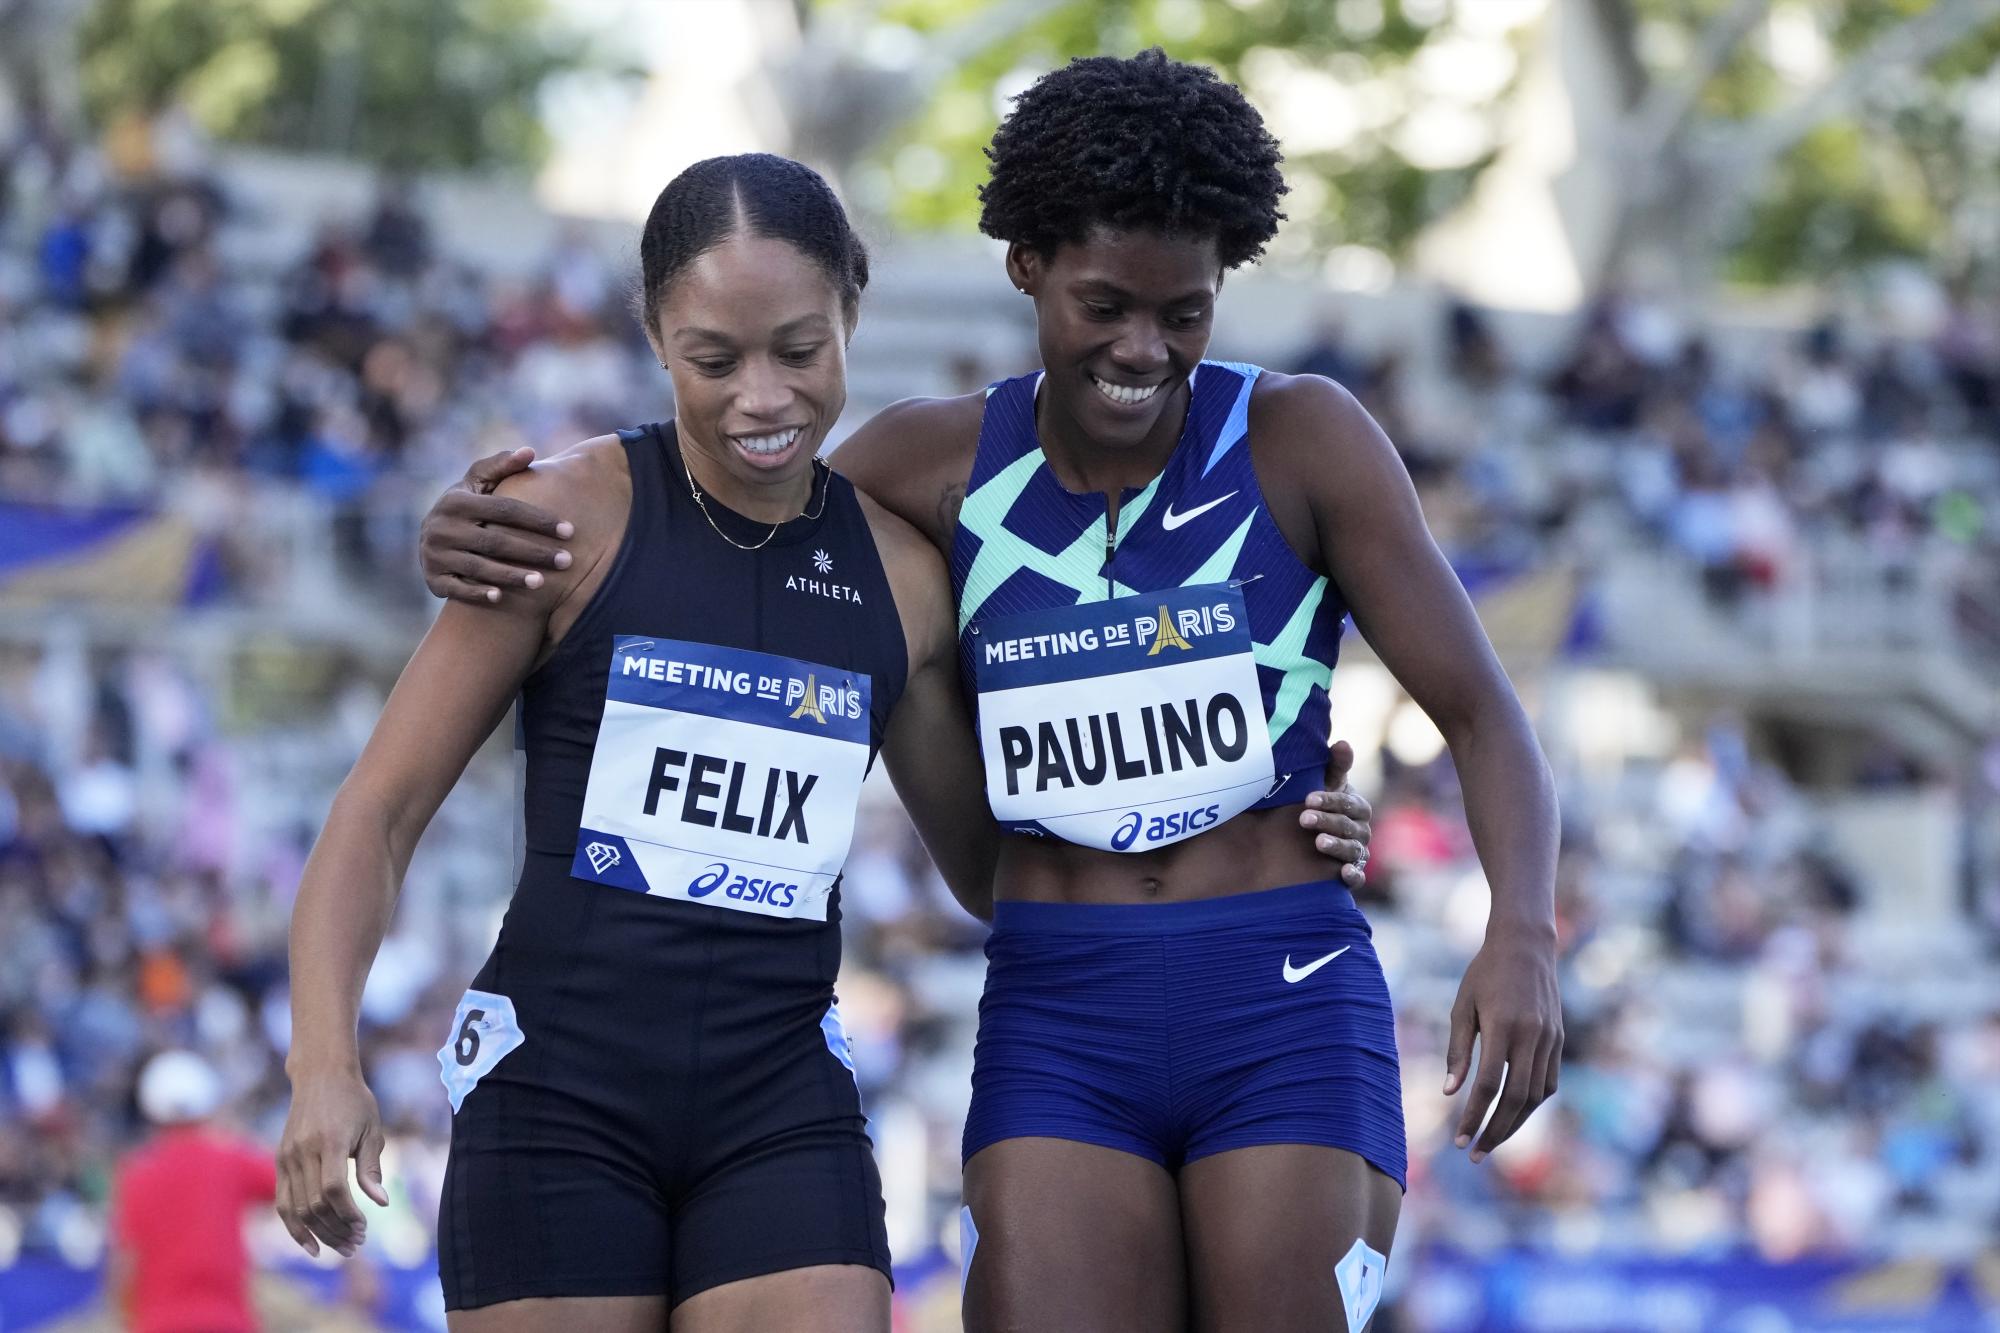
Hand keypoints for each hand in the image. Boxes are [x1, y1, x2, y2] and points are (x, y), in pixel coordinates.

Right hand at [276, 1070, 389, 1257]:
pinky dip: (294, 1226)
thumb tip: (381, 1203)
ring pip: (296, 1208)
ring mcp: (287, 1157)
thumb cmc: (354, 1101)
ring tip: (341, 1248)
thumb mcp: (372, 1129)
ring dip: (318, 1234)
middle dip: (336, 1230)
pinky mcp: (280, 1160)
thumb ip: (372, 1167)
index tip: (364, 1228)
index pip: (333, 1189)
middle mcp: (304, 1151)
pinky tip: (311, 1245)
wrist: (320, 1075)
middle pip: (314, 1204)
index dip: (348, 1213)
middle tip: (356, 1245)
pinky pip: (282, 1201)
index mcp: (330, 1141)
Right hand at [420, 447, 574, 603]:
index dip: (539, 520)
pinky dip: (477, 594)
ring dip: (512, 576)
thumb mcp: (477, 482)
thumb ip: (502, 466)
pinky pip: (457, 590)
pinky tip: (501, 597)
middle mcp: (442, 528)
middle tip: (567, 561)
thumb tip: (530, 451)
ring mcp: (436, 555)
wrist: (431, 537)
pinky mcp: (433, 580)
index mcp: (456, 502)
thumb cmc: (467, 505)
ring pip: (479, 568)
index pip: (506, 510)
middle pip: (496, 542)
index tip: (570, 530)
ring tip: (543, 582)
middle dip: (534, 552)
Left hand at [1300, 739, 1373, 888]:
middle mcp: (1362, 830)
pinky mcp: (1354, 873)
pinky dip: (1353, 876)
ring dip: (1337, 846)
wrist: (1307, 841)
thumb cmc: (1320, 805)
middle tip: (1304, 818)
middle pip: (1349, 826)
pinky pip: (1359, 876)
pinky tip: (1343, 873)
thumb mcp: (1326, 784)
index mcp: (1357, 807)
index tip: (1308, 799)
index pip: (1348, 803)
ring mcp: (1358, 853)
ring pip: (1353, 850)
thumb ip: (1335, 765)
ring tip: (1319, 843)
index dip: (1330, 800)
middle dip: (1327, 821)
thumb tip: (1342, 743)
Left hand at [1444, 924, 1561, 1162]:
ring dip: (1514, 1124)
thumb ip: (1458, 1050)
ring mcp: (1550, 1040)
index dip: (1474, 1117)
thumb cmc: (1484, 974)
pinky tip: (1514, 1115)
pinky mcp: (1558, 1041)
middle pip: (1516, 1100)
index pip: (1489, 1086)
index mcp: (1503, 1027)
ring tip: (1490, 1141)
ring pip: (1536, 1097)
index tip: (1459, 1140)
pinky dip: (1532, 1104)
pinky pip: (1548, 1083)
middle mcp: (1531, 1037)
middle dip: (1495, 1132)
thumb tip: (1450, 1093)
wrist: (1526, 945)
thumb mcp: (1462, 1006)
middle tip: (1473, 1153)